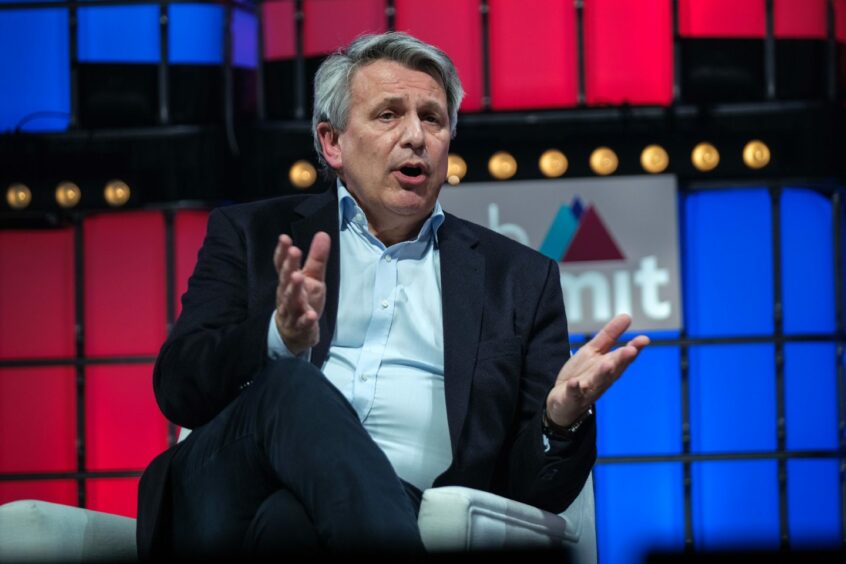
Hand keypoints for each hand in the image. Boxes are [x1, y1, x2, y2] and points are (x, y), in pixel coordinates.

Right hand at [273, 232, 330, 355]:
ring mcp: (291, 311)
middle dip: (289, 265)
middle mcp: (286, 294)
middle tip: (294, 251)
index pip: (282, 265)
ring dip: (294, 288)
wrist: (295, 334)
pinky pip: (302, 323)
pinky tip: (311, 315)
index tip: (284, 238)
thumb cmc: (303, 300)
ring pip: (291, 300)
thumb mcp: (313, 278)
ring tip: (298, 277)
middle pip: (286, 279)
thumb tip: (323, 234)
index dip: (282, 252)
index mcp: (289, 280)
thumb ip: (316, 258)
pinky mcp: (299, 327)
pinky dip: (305, 319)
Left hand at [546, 313, 649, 427]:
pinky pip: (574, 393)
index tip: (644, 340)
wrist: (563, 400)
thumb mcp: (594, 351)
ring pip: (597, 381)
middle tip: (631, 350)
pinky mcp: (572, 397)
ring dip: (603, 373)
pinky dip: (575, 389)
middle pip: (614, 369)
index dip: (634, 348)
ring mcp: (588, 389)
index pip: (624, 357)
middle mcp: (602, 379)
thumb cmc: (583, 374)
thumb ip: (609, 335)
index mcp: (610, 367)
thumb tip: (627, 316)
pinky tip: (575, 383)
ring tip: (608, 364)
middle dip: (621, 360)